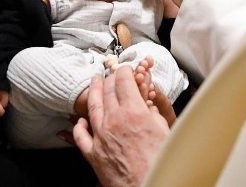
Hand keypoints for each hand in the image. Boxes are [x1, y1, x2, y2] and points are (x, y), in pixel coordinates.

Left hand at [72, 67, 168, 186]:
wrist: (149, 186)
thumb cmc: (161, 164)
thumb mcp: (164, 132)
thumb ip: (153, 116)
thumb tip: (147, 109)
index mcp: (134, 112)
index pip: (124, 80)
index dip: (125, 71)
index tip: (126, 69)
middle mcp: (114, 120)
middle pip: (107, 89)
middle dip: (110, 78)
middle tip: (112, 74)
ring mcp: (101, 137)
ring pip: (92, 107)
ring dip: (93, 91)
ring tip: (94, 81)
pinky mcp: (93, 154)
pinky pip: (81, 135)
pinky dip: (80, 125)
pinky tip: (82, 120)